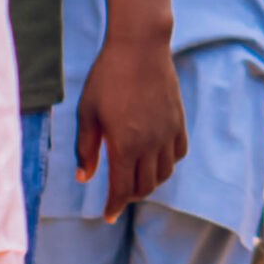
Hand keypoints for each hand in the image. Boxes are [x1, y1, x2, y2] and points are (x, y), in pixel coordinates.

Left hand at [76, 33, 186, 219]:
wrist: (141, 46)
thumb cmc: (107, 77)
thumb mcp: (87, 113)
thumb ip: (86, 149)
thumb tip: (85, 177)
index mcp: (125, 145)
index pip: (122, 190)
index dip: (114, 207)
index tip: (107, 216)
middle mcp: (151, 143)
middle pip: (146, 186)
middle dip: (130, 196)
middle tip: (117, 195)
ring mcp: (168, 131)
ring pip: (165, 172)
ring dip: (150, 182)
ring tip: (135, 177)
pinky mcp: (179, 119)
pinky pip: (179, 152)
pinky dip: (168, 162)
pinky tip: (155, 157)